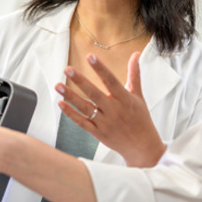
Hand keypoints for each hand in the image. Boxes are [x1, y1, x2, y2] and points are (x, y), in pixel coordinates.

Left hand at [56, 52, 165, 166]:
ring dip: (71, 97)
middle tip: (68, 69)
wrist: (142, 146)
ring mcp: (105, 123)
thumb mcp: (138, 95)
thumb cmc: (140, 119)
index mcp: (125, 99)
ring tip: (58, 85)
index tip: (90, 57)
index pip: (111, 81)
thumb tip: (136, 55)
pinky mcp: (98, 133)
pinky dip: (71, 114)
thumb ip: (134, 74)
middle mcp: (114, 110)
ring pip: (85, 108)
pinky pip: (82, 123)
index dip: (101, 69)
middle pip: (95, 94)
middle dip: (80, 81)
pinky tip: (61, 104)